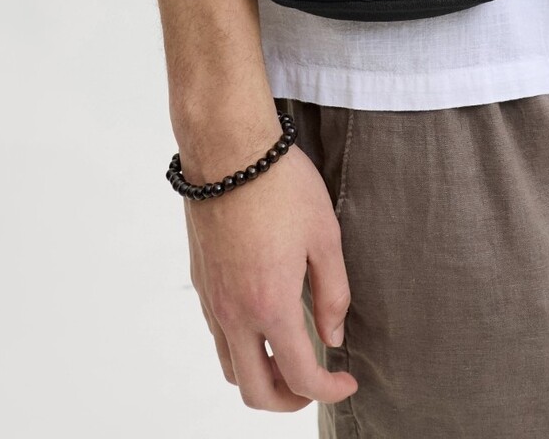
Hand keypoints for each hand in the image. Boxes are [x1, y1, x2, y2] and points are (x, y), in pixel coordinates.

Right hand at [184, 138, 359, 411]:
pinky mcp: (201, 280)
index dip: (329, 390)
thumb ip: (332, 294)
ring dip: (261, 377)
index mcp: (271, 305)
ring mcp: (212, 299)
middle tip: (316, 382)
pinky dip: (242, 347)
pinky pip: (217, 335)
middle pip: (255, 391)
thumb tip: (333, 338)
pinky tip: (264, 320)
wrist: (228, 148)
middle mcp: (234, 312)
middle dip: (289, 400)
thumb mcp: (325, 235)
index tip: (347, 381)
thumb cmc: (281, 185)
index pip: (300, 376)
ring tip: (290, 357)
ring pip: (230, 367)